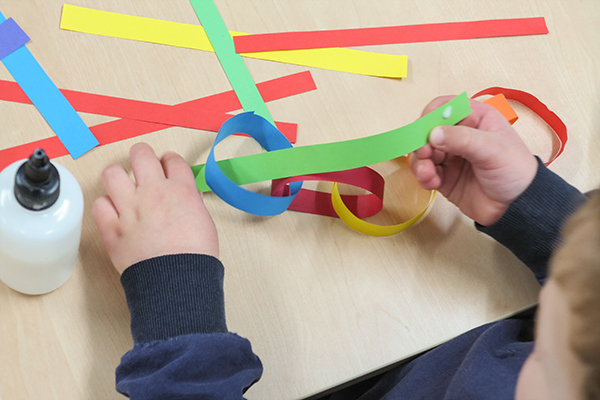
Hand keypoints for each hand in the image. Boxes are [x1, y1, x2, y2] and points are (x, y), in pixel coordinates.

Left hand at [92, 143, 218, 273]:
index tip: (166, 165)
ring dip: (117, 176)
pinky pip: (99, 204)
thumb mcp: (204, 222)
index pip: (172, 160)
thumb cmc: (195, 258)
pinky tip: (113, 211)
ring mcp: (130, 208)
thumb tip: (182, 197)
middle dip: (141, 155)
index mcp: (181, 191)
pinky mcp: (113, 228)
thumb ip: (190, 203)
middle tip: (142, 164)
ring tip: (121, 184)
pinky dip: (105, 206)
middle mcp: (154, 193)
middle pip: (141, 154)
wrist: (178, 281)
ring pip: (112, 173)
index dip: (168, 160)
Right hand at [410, 96, 537, 225]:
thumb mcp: (492, 149)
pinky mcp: (445, 177)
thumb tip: (432, 134)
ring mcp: (451, 157)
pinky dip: (423, 176)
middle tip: (424, 155)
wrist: (518, 207)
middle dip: (421, 143)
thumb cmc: (515, 171)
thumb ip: (462, 139)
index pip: (445, 107)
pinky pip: (425, 172)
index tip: (424, 130)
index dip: (431, 116)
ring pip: (423, 152)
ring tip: (427, 173)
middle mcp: (460, 135)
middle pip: (428, 131)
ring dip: (420, 162)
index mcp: (475, 119)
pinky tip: (432, 182)